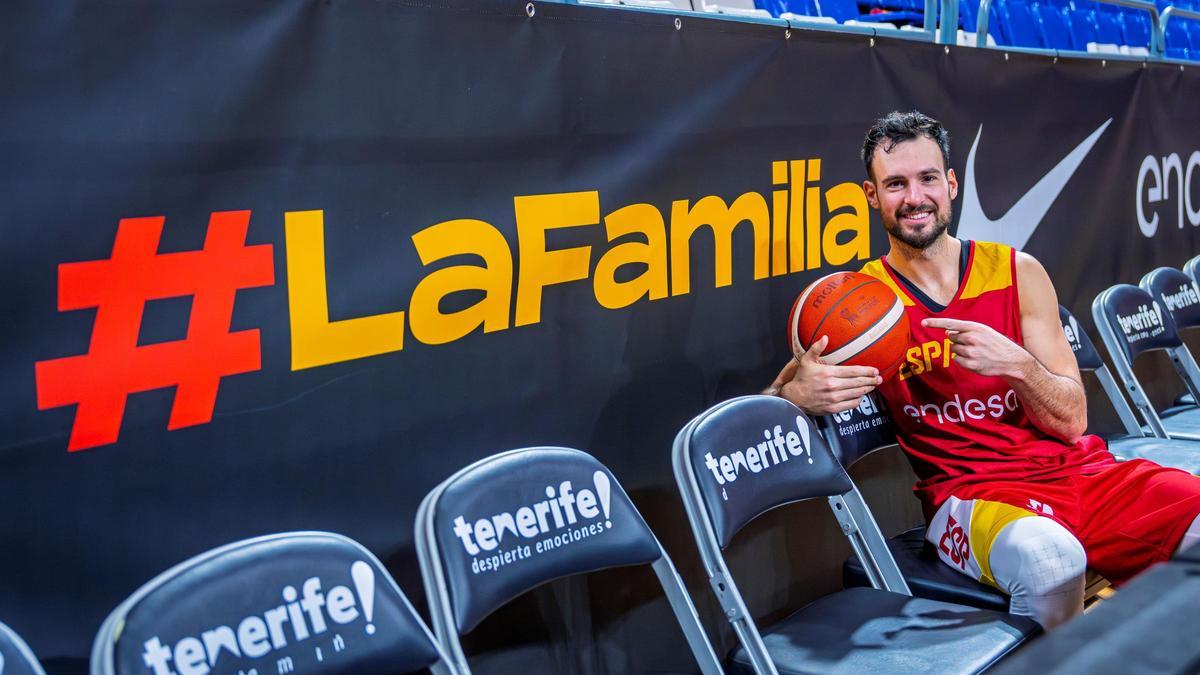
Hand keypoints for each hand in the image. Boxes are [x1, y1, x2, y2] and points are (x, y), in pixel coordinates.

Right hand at [763, 335, 881, 413]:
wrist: (793, 398)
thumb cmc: (801, 379)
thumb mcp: (806, 361)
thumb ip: (816, 348)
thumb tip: (825, 337)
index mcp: (829, 373)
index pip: (854, 371)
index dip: (867, 371)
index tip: (875, 371)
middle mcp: (833, 386)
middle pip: (858, 382)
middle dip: (871, 380)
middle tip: (879, 379)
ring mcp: (834, 398)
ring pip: (857, 393)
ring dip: (866, 389)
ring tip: (872, 386)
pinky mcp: (833, 408)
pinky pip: (851, 404)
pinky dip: (857, 400)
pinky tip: (859, 396)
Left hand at [922, 317, 1033, 378]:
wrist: (1011, 360)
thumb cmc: (995, 343)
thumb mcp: (983, 331)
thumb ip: (965, 330)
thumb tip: (947, 332)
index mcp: (975, 327)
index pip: (950, 323)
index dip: (935, 323)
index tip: (923, 322)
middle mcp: (971, 338)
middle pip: (951, 337)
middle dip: (957, 340)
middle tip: (972, 343)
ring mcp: (970, 352)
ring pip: (953, 349)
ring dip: (960, 350)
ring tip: (976, 352)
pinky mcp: (971, 364)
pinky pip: (957, 360)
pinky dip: (962, 360)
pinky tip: (975, 359)